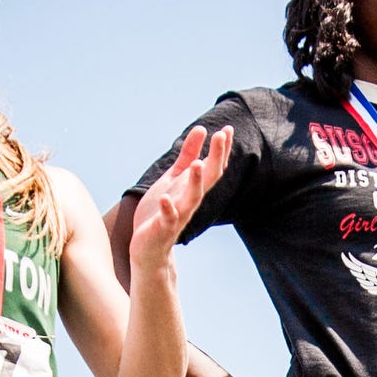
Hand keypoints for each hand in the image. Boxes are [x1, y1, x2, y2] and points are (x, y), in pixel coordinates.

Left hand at [127, 124, 231, 273]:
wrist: (149, 248)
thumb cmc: (162, 211)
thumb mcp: (174, 178)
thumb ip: (188, 156)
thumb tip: (202, 129)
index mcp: (193, 188)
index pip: (213, 167)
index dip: (221, 149)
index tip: (227, 129)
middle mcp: (190, 200)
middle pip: (208, 178)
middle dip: (216, 157)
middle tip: (222, 135)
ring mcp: (178, 215)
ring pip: (192, 198)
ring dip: (196, 182)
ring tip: (198, 164)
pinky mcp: (163, 228)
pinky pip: (168, 218)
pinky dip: (168, 209)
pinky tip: (165, 198)